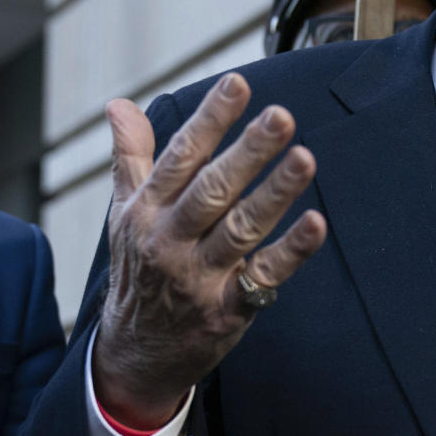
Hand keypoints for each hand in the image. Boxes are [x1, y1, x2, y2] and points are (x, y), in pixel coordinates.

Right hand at [92, 72, 326, 427]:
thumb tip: (119, 105)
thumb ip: (131, 157)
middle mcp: (170, 240)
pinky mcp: (228, 308)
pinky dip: (291, 251)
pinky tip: (316, 224)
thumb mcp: (124, 212)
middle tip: (281, 115)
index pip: (181, 157)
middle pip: (212, 189)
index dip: (210, 119)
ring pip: (242, 228)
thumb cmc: (139, 268)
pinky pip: (263, 276)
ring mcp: (199, 276)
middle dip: (247, 151)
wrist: (136, 352)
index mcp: (147, 210)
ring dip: (275, 192)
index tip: (238, 83)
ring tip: (306, 157)